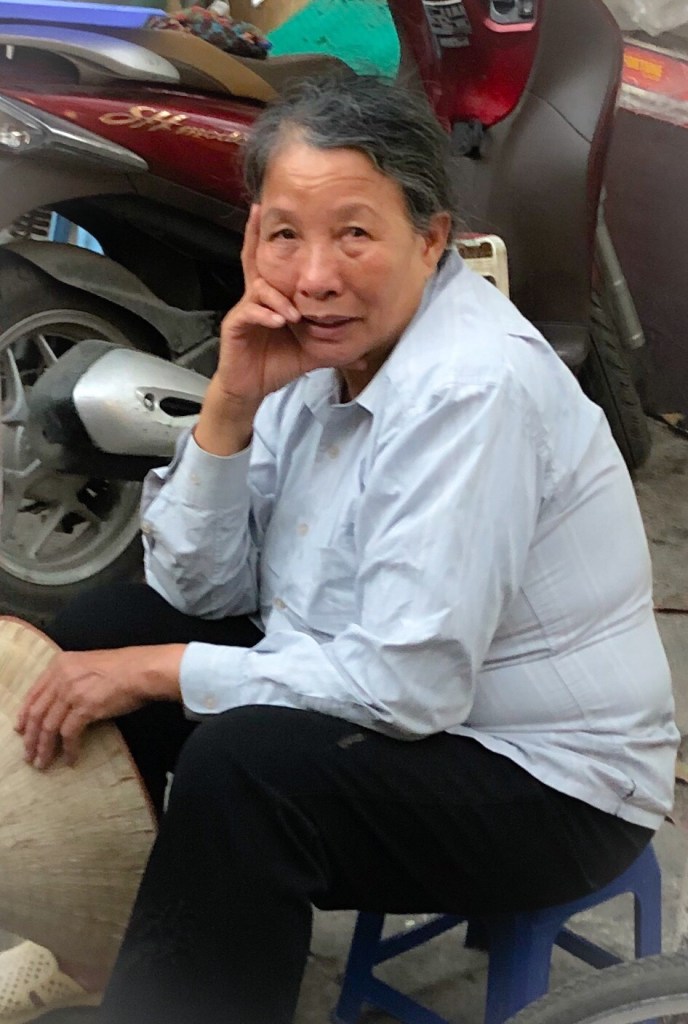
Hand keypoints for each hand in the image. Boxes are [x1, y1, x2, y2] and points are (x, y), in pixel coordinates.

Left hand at [15, 644, 184, 769]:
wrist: (142, 670)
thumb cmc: (123, 667)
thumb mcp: (88, 665)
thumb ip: (71, 679)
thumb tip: (62, 704)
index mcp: (60, 664)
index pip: (33, 693)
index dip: (24, 715)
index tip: (19, 730)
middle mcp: (62, 677)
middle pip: (37, 713)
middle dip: (30, 738)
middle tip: (29, 754)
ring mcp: (72, 692)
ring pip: (48, 726)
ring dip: (45, 748)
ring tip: (43, 762)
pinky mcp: (85, 708)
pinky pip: (69, 734)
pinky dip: (69, 749)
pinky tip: (71, 758)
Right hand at [213, 204, 318, 408]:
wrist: (252, 387)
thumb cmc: (279, 363)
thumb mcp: (313, 352)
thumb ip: (335, 350)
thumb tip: (363, 357)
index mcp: (275, 297)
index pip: (273, 262)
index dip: (270, 237)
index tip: (269, 209)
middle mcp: (257, 298)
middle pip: (254, 259)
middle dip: (256, 235)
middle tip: (260, 213)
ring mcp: (245, 310)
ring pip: (259, 289)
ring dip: (279, 300)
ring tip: (294, 316)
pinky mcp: (235, 326)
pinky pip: (250, 313)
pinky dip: (267, 315)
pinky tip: (280, 322)